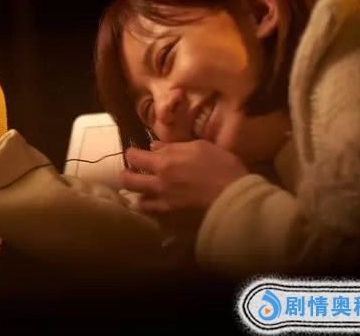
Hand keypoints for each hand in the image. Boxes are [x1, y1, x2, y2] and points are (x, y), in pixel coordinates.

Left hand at [120, 140, 248, 213]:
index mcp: (164, 162)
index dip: (132, 153)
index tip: (135, 152)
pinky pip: (152, 211)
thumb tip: (154, 147)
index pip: (135, 156)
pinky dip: (147, 207)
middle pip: (128, 179)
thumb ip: (173, 146)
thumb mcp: (199, 146)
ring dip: (136, 192)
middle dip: (125, 174)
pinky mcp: (173, 212)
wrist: (234, 194)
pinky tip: (149, 203)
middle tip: (129, 171)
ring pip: (138, 198)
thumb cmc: (221, 165)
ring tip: (140, 188)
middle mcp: (159, 182)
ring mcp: (164, 199)